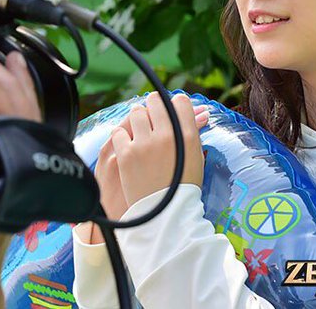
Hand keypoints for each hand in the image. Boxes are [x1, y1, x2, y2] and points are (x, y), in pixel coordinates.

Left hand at [75, 96, 208, 244]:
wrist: (164, 214)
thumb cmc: (182, 186)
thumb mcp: (195, 156)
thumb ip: (191, 132)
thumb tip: (196, 112)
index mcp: (187, 136)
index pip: (180, 101)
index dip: (174, 104)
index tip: (170, 111)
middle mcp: (167, 136)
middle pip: (156, 102)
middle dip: (154, 107)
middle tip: (152, 115)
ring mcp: (144, 144)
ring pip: (136, 113)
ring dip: (138, 119)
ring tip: (140, 130)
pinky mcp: (126, 154)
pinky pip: (119, 131)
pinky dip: (122, 135)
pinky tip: (128, 143)